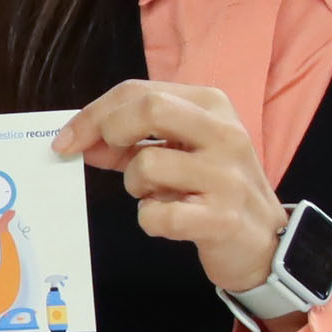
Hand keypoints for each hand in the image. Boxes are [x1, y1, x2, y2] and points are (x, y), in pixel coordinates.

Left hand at [54, 80, 286, 298]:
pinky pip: (159, 214)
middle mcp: (223, 133)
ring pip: (147, 165)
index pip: (139, 91)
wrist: (266, 241)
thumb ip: (132, 142)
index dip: (93, 114)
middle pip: (148, 108)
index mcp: (212, 105)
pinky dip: (151, 220)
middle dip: (110, 132)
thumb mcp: (180, 152)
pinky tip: (169, 220)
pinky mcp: (221, 218)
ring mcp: (225, 175)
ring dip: (136, 187)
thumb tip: (80, 141)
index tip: (65, 140)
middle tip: (105, 158)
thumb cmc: (215, 188)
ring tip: (157, 196)